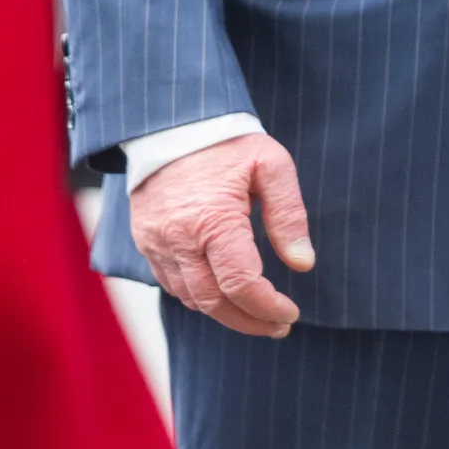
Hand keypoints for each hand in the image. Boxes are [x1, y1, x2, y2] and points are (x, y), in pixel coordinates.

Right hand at [128, 130, 315, 338]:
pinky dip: (199, 297)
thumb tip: (303, 263)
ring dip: (225, 314)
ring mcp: (156, 243)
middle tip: (278, 325)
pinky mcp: (145, 241)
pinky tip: (223, 293)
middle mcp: (178, 238)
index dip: (268, 308)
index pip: (241, 285)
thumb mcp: (271, 166)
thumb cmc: (226, 143)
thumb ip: (289, 215)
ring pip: (191, 299)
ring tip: (255, 312)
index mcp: (213, 220)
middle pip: (215, 303)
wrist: (169, 123)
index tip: (291, 313)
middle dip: (250, 321)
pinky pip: (171, 284)